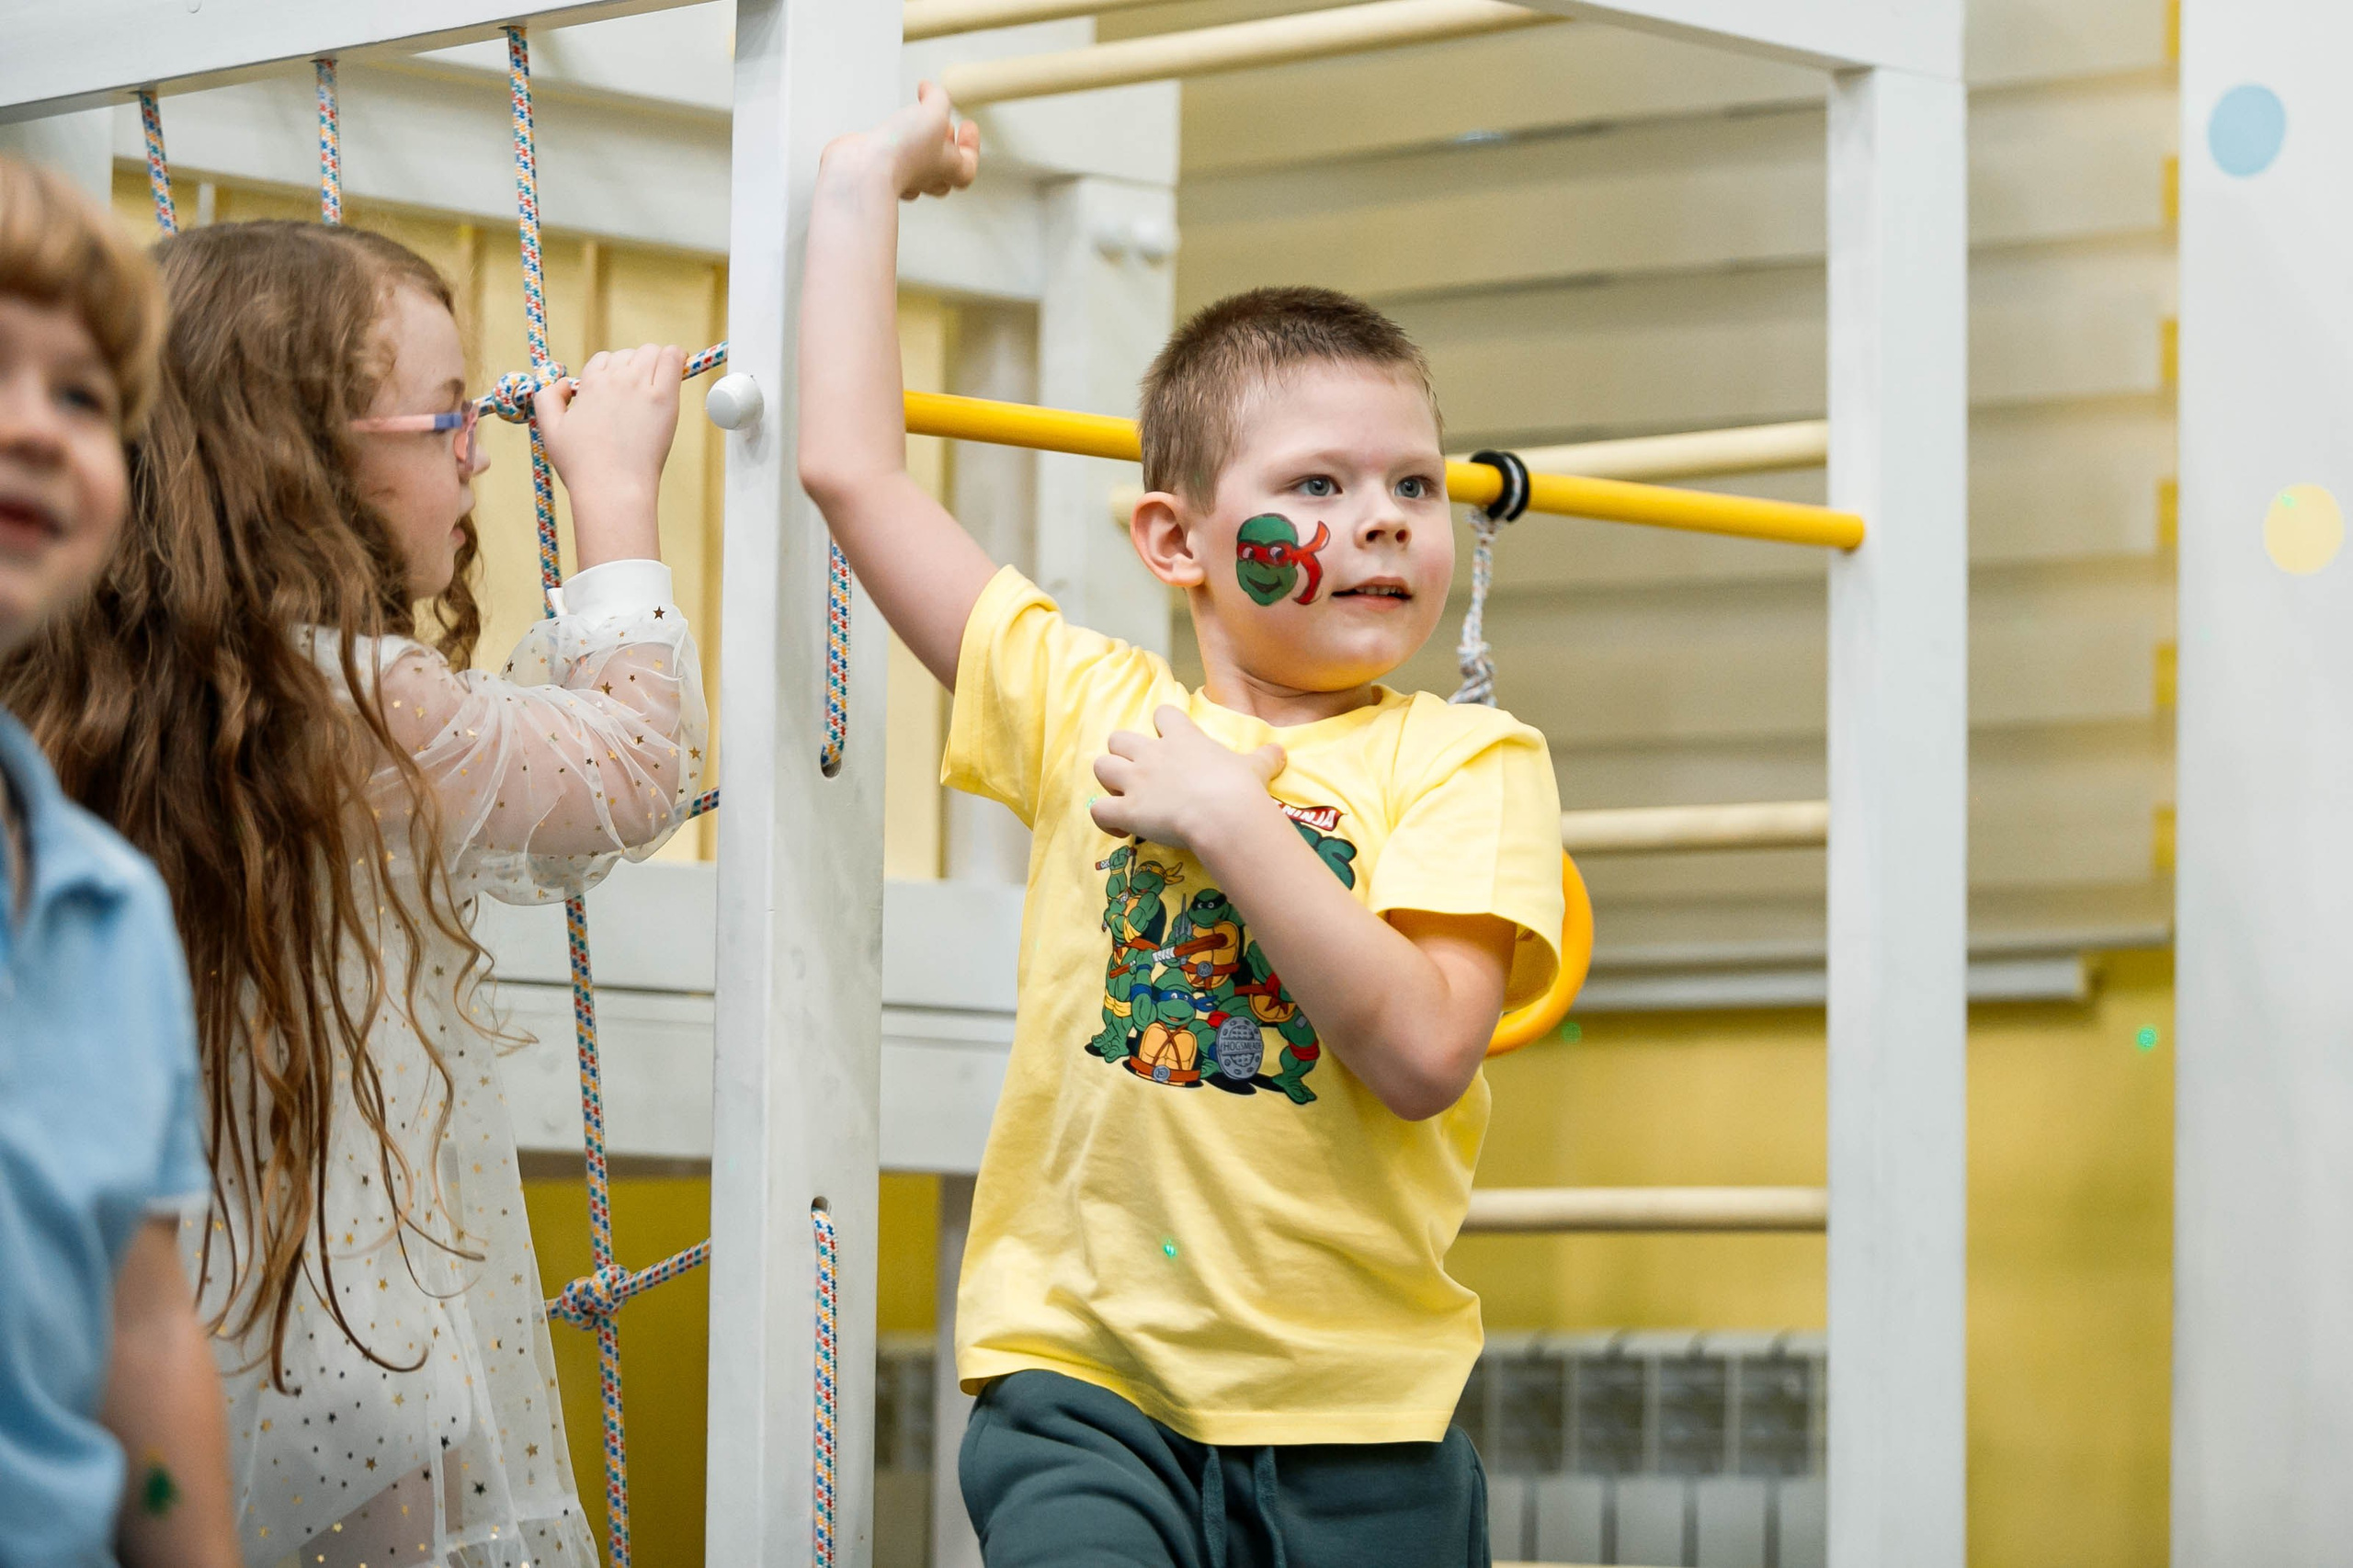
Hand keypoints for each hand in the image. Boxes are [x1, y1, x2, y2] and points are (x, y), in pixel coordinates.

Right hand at [535, 343, 684, 565]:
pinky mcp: (666, 399)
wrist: (613, 488)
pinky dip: (676, 357)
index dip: (608, 375)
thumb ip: (547, 399)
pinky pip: (674, 359)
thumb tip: (564, 382)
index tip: (614, 396)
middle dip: (630, 369)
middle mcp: (616, 379)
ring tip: (655, 385)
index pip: (603, 360)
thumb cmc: (582, 465)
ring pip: (651, 351)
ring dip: (653, 362)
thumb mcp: (550, 430)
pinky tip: (677, 364)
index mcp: (590, 384)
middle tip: (634, 397)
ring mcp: (642, 386)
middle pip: (627, 355)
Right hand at [825, 81, 979, 202]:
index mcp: (947, 168)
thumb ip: (937, 98)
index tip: (968, 126)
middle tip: (945, 127)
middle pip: (944, 171)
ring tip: (917, 124)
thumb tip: (930, 89)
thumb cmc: (901, 153)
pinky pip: (890, 159)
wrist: (862, 170)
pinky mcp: (877, 168)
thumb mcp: (933, 113)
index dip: (971, 145)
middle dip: (945, 147)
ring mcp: (900, 175)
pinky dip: (893, 142)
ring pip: (918, 167)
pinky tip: (889, 128)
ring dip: (920, 146)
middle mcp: (924, 176)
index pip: (968, 165)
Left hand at [1091, 706, 1283, 851]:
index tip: (1170, 743)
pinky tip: (1121, 829)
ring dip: (1109, 782)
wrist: (1224, 814)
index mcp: (1182, 738)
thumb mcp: (1256, 767)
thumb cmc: (1240, 787)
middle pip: (1118, 738)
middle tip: (1141, 775)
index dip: (1162, 726)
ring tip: (1125, 799)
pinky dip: (1105, 820)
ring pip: (1101, 767)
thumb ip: (1265, 757)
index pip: (1162, 714)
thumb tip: (1281, 752)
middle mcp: (1152, 755)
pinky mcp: (1126, 810)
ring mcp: (1135, 781)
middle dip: (1123, 754)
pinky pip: (1097, 810)